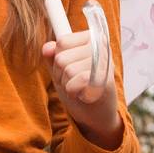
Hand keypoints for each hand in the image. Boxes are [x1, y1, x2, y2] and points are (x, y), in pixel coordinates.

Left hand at [43, 29, 120, 145]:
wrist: (97, 114)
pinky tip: (82, 94)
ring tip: (78, 88)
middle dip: (61, 74)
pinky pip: (77, 80)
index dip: (58, 59)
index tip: (69, 68)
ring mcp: (106, 62)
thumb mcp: (61, 70)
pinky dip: (73, 91)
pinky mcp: (106, 79)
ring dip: (67, 84)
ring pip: (67, 69)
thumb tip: (47, 47)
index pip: (62, 41)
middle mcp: (102, 46)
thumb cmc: (79, 88)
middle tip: (74, 81)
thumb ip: (53, 56)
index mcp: (92, 38)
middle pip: (61, 57)